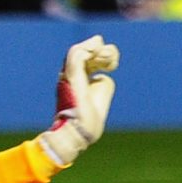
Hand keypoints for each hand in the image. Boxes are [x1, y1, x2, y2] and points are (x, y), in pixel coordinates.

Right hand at [37, 35, 119, 165]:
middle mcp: (70, 75)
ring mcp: (68, 75)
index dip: (103, 56)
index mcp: (77, 79)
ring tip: (109, 60)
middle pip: (84, 51)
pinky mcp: (70, 76)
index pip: (88, 58)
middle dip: (103, 52)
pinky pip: (77, 53)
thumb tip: (102, 74)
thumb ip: (104, 82)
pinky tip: (103, 56)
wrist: (79, 133)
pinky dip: (91, 49)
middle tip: (113, 63)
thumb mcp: (101, 96)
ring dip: (97, 50)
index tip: (113, 66)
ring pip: (79, 49)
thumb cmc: (89, 121)